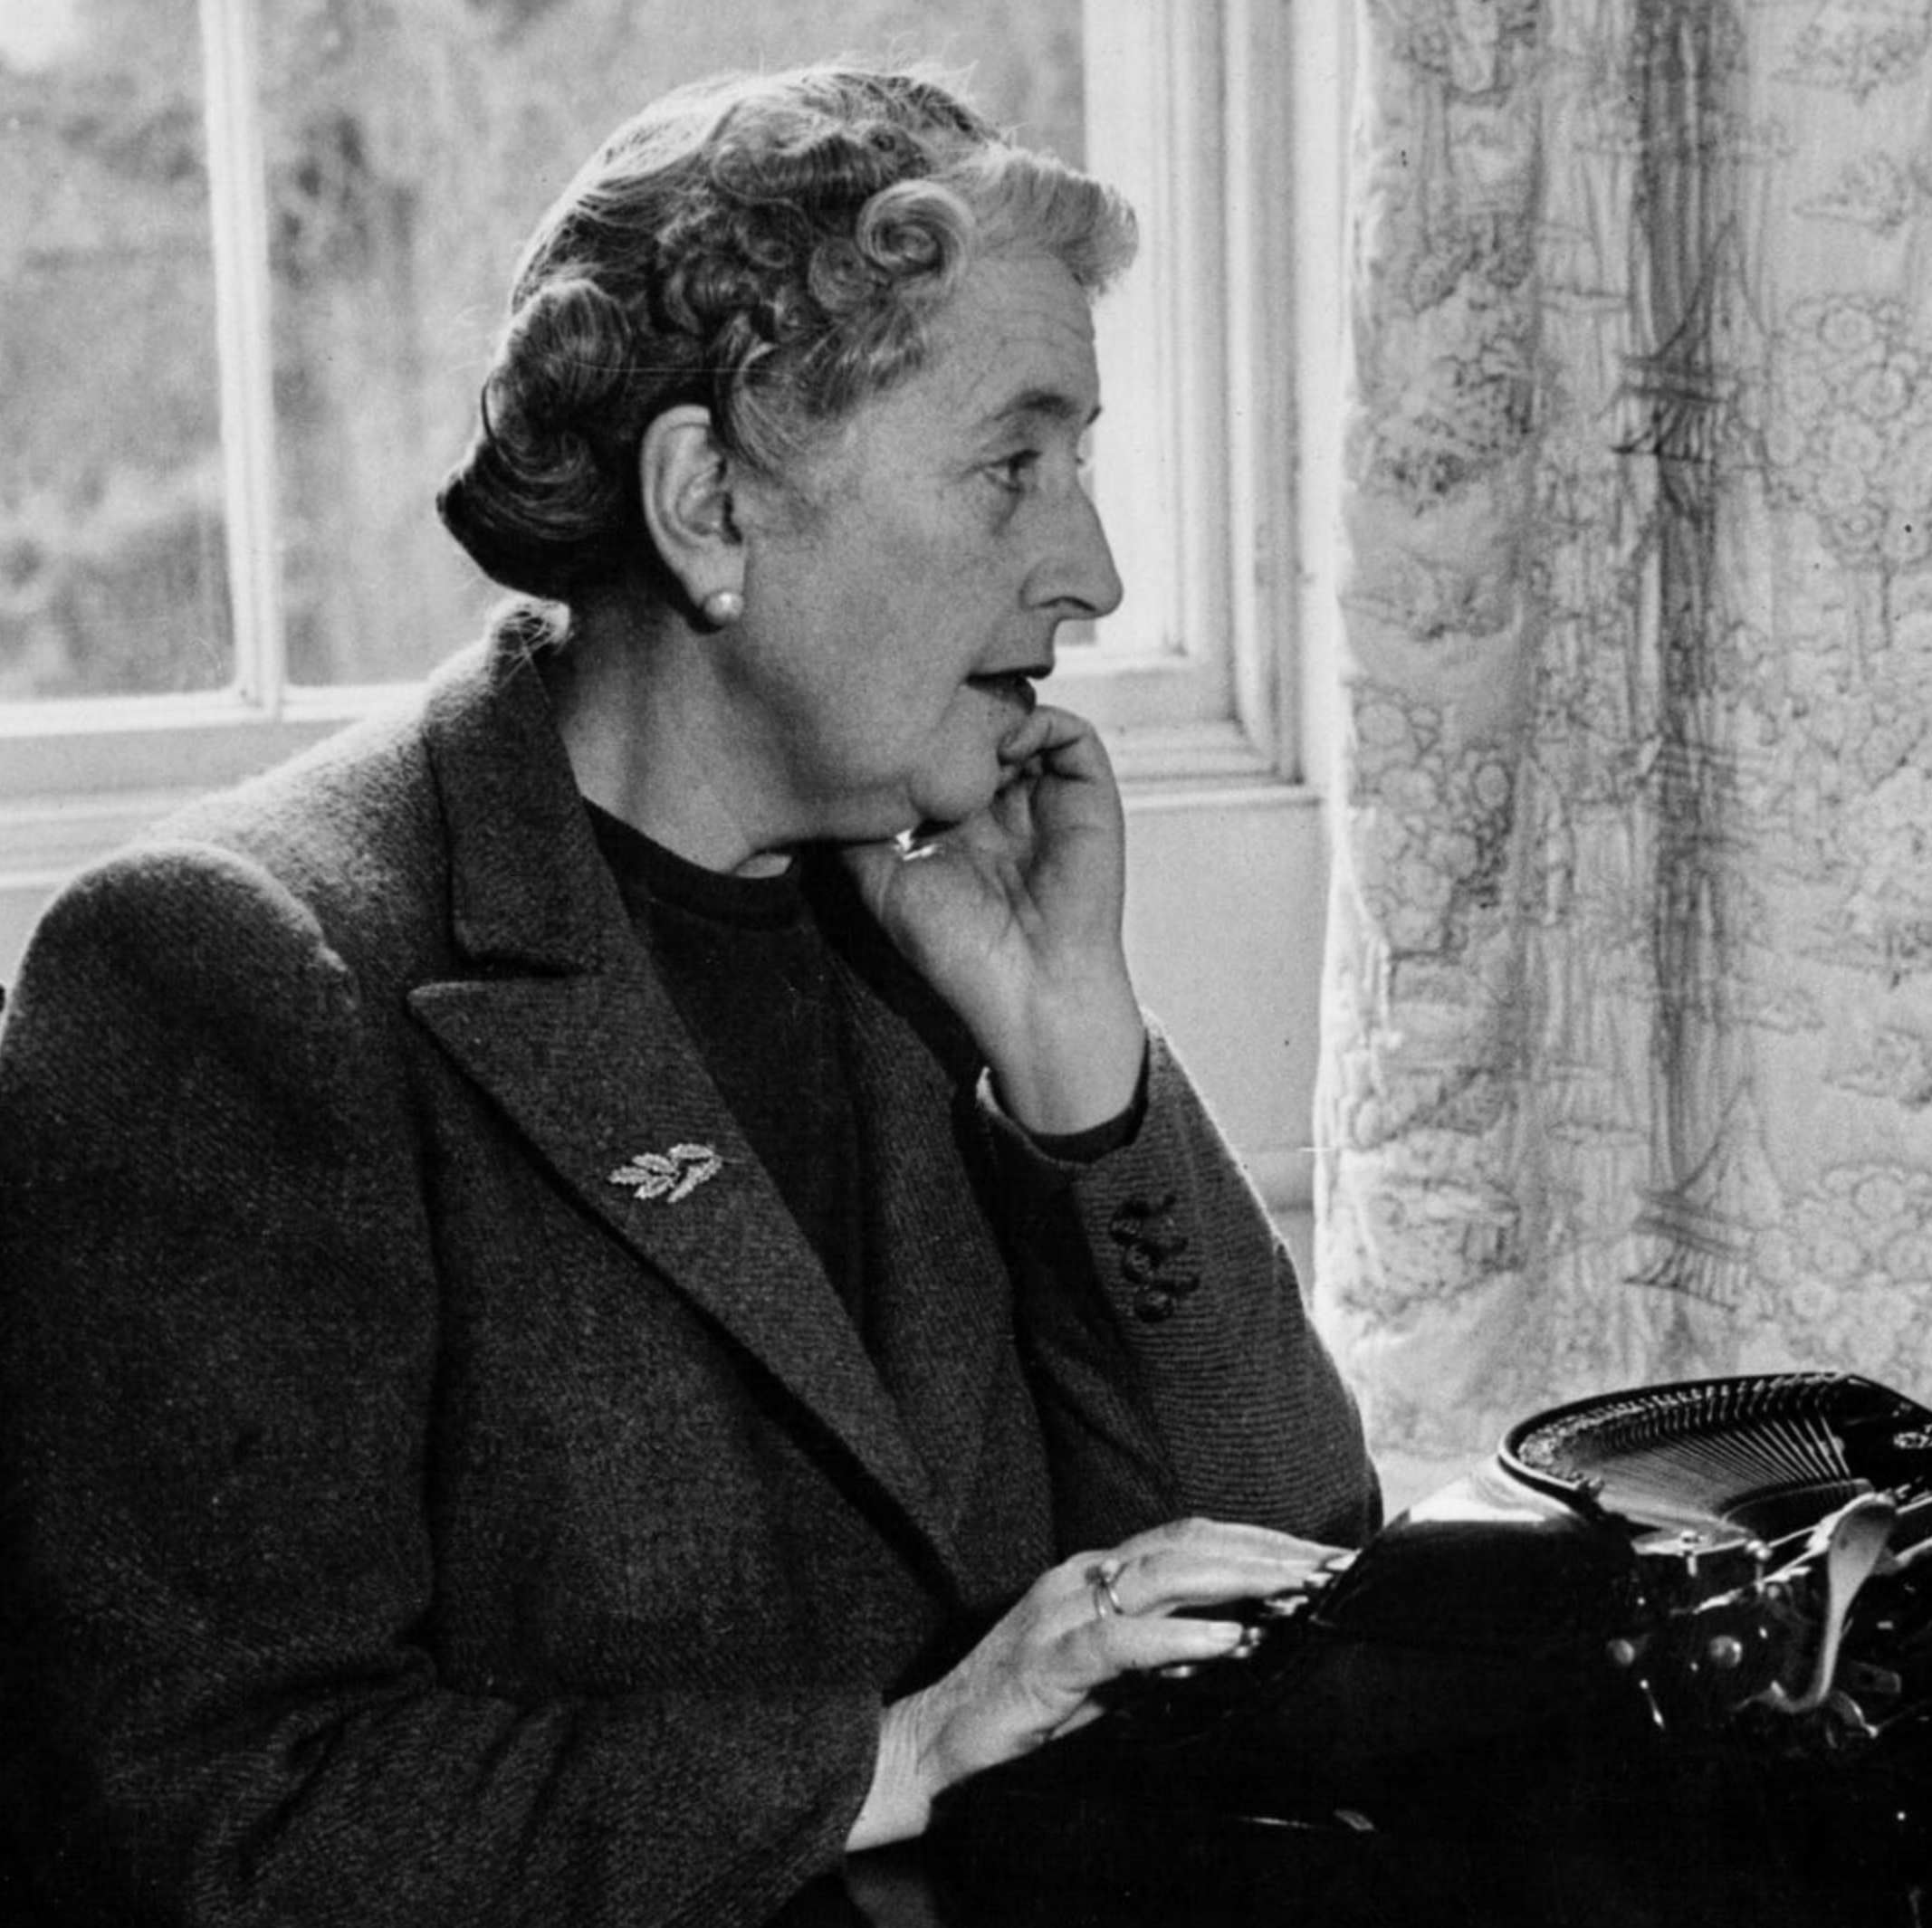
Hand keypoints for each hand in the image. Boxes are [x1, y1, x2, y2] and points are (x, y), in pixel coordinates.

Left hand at [841, 706, 1145, 1134]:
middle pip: (981, 726)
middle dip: (955, 712)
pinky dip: (1040, 723)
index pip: (941, 748)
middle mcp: (1005, 801)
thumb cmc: (956, 950)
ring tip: (965, 731)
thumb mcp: (884, 884)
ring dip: (995, 715)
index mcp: (959, 818)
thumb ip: (859, 834)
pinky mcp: (1089, 797)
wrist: (1027, 988)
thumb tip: (824, 781)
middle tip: (924, 711)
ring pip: (1024, 721)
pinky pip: (1073, 735)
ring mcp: (1048, 796)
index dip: (918, 730)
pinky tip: (1004, 746)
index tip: (887, 722)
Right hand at [845, 1517, 1344, 1848]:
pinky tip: (1228, 1641)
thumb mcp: (1106, 1672)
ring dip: (1239, 1579)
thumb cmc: (1024, 1709)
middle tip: (1332, 1566)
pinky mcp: (1048, 1660)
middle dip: (1266, 1551)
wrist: (936, 1739)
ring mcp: (1061, 1611)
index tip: (1321, 1557)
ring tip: (1298, 1590)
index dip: (1258, 1540)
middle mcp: (1082, 1576)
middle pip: (1188, 1543)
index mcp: (1097, 1573)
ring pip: (1163, 1574)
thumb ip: (1159, 1648)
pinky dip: (1179, 1636)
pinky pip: (1122, 1640)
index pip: (1191, 1538)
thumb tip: (1239, 1643)